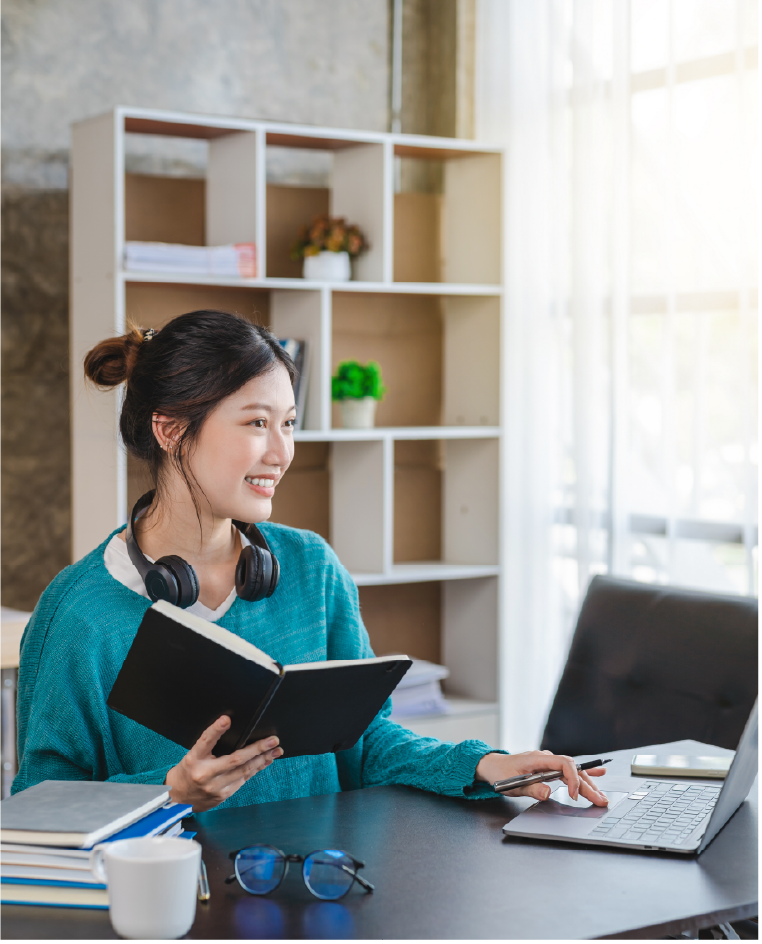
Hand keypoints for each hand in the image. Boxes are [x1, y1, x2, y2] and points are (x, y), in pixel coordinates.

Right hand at [165, 716, 282, 811]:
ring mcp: (215, 787)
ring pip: (244, 771)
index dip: (216, 730)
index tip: (226, 719)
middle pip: (235, 759)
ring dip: (263, 759)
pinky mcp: (223, 795)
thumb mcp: (193, 755)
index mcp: (193, 759)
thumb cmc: (188, 771)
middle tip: (272, 740)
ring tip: (276, 750)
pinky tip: (265, 761)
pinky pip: (243, 780)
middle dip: (257, 749)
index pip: (205, 741)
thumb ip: (210, 745)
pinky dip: (256, 769)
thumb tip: (233, 729)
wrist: (177, 799)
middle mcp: (205, 774)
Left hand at [475, 750, 608, 805]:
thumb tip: (548, 793)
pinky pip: (569, 770)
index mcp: (538, 759)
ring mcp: (549, 763)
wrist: (493, 766)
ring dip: (588, 783)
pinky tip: (599, 773)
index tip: (574, 796)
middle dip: (587, 785)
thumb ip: (531, 788)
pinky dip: (584, 773)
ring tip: (602, 796)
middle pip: (572, 769)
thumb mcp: (513, 784)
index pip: (563, 764)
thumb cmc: (501, 773)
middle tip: (600, 800)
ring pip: (573, 771)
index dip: (572, 779)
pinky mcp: (549, 769)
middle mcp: (546, 759)